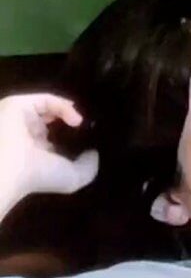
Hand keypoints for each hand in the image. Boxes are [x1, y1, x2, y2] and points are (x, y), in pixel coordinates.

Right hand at [0, 95, 97, 219]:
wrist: (8, 168)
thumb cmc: (39, 176)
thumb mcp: (71, 178)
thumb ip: (88, 166)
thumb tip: (95, 153)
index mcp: (34, 152)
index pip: (56, 138)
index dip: (76, 134)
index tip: (94, 134)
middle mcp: (26, 134)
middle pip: (52, 118)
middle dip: (73, 117)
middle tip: (92, 122)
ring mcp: (20, 118)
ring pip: (48, 106)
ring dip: (68, 110)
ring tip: (84, 121)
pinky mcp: (17, 105)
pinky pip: (45, 99)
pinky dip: (63, 105)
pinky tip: (77, 120)